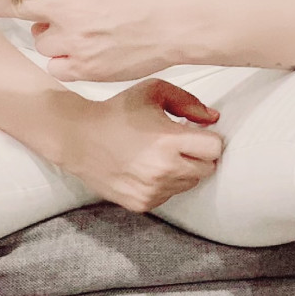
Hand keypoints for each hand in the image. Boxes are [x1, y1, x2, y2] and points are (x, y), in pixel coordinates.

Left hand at [0, 0, 204, 80]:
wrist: (174, 24)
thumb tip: (41, 16)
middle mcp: (69, 10)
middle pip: (17, 7)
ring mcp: (74, 41)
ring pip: (42, 42)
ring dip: (56, 40)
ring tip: (90, 35)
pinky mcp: (82, 68)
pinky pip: (57, 67)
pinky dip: (69, 64)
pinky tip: (94, 55)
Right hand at [61, 78, 223, 212]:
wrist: (78, 137)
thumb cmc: (118, 111)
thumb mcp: (153, 91)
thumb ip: (188, 102)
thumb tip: (213, 119)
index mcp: (168, 141)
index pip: (215, 149)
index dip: (208, 138)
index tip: (195, 133)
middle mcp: (163, 170)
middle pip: (207, 169)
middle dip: (198, 155)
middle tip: (179, 143)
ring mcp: (152, 190)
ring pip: (190, 184)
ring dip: (183, 169)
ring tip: (159, 154)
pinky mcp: (142, 204)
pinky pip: (170, 195)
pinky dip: (166, 183)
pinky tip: (147, 167)